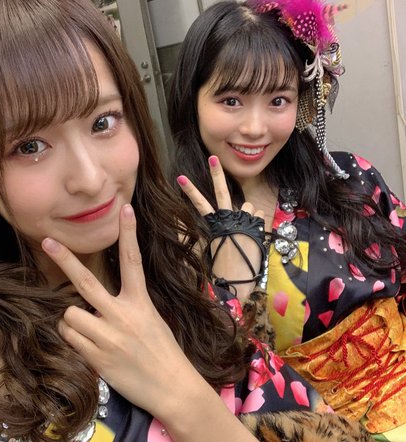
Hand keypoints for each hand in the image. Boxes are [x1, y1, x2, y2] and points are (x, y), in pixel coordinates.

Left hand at [41, 204, 204, 420]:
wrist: (173, 388)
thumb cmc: (163, 353)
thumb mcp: (152, 320)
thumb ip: (128, 306)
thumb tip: (97, 301)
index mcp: (141, 302)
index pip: (133, 261)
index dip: (129, 233)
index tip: (125, 208)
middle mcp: (123, 315)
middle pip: (85, 282)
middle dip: (64, 259)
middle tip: (48, 241)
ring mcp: (108, 337)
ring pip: (69, 315)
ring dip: (71, 320)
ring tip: (87, 330)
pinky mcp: (97, 358)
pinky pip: (69, 338)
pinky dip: (72, 338)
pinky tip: (88, 346)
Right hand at [177, 156, 264, 297]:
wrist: (237, 283)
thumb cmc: (222, 270)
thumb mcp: (212, 251)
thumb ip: (210, 233)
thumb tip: (207, 220)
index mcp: (215, 226)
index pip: (200, 204)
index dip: (190, 191)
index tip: (180, 178)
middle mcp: (229, 220)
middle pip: (221, 193)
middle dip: (216, 174)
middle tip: (212, 158)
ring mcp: (244, 222)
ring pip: (249, 206)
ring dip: (249, 215)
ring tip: (247, 233)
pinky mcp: (258, 227)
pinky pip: (260, 218)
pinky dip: (259, 224)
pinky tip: (255, 237)